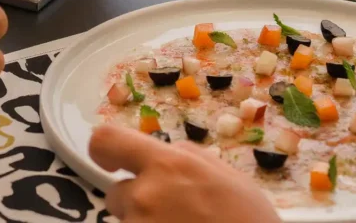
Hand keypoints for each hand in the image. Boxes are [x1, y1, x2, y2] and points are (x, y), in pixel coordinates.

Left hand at [89, 125, 278, 222]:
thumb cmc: (251, 222)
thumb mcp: (230, 179)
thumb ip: (191, 159)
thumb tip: (169, 152)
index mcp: (170, 165)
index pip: (107, 140)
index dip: (104, 151)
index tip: (110, 163)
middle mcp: (146, 195)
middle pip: (117, 194)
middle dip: (136, 204)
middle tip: (168, 215)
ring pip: (128, 221)